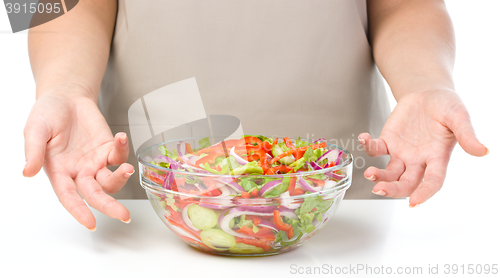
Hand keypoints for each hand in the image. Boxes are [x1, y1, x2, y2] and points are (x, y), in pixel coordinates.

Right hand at [23, 89, 133, 229]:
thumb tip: (27, 172)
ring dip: (121, 178)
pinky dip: (123, 149)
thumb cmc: (47, 114)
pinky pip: (119, 155)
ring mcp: (96, 162)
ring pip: (111, 180)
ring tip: (127, 169)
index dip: (79, 211)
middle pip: (96, 195)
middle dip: (110, 206)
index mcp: (59, 172)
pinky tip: (121, 137)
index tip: (90, 224)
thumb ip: (34, 151)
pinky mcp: (108, 148)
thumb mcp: (34, 130)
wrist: (65, 97)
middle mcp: (79, 172)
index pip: (69, 197)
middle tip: (124, 216)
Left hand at [358, 89, 487, 206]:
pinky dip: (368, 146)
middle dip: (393, 189)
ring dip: (378, 175)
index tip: (413, 203)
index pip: (432, 182)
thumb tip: (483, 151)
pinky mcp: (388, 141)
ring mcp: (401, 153)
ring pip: (389, 172)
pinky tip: (363, 139)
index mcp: (437, 158)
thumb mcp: (459, 117)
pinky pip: (376, 149)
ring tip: (369, 173)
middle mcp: (418, 160)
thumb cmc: (446, 106)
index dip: (424, 193)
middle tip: (380, 190)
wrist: (428, 93)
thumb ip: (467, 135)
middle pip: (406, 182)